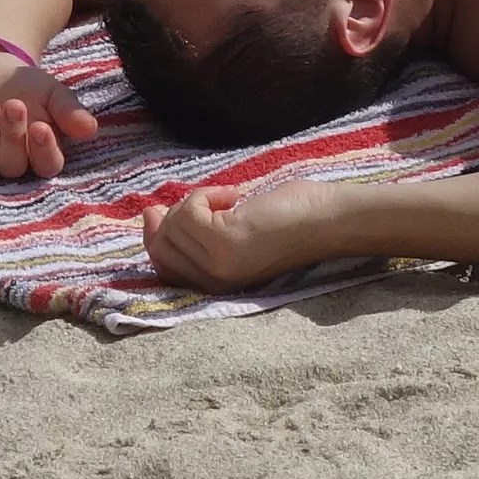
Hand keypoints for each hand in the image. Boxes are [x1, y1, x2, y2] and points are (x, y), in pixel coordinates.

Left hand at [0, 54, 98, 178]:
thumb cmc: (31, 89)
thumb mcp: (54, 94)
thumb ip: (70, 111)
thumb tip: (90, 128)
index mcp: (41, 155)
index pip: (46, 166)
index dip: (43, 151)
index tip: (41, 126)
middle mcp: (11, 164)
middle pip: (12, 166)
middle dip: (13, 136)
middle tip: (15, 104)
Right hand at [143, 181, 331, 291]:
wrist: (330, 220)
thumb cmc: (288, 219)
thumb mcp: (232, 231)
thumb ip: (196, 234)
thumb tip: (149, 215)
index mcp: (215, 285)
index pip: (161, 266)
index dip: (154, 237)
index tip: (157, 212)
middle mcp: (212, 283)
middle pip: (159, 246)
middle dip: (174, 215)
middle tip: (209, 202)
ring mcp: (218, 266)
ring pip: (172, 225)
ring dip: (195, 200)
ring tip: (230, 199)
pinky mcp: (225, 243)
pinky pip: (189, 211)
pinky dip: (205, 194)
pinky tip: (235, 195)